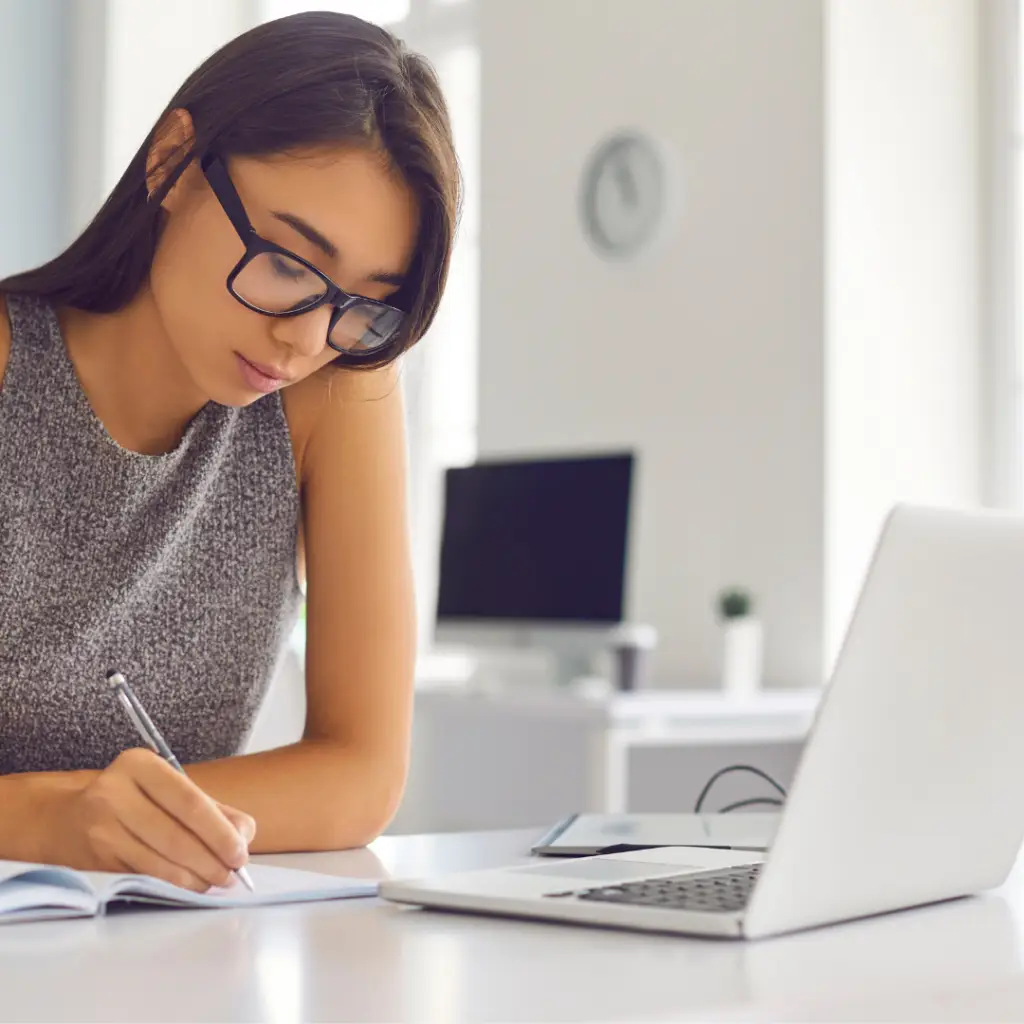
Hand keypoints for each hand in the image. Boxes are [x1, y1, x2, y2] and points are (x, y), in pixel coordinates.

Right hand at [43, 749, 255, 891]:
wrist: (64, 821)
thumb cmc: (131, 802)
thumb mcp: (167, 791)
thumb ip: (212, 808)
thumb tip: (244, 833)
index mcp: (140, 765)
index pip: (189, 800)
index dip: (219, 831)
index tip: (240, 852)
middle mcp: (115, 792)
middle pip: (176, 834)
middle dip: (211, 859)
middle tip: (233, 874)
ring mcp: (101, 828)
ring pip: (160, 860)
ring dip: (195, 877)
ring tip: (216, 881)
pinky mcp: (95, 859)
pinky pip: (144, 876)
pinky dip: (174, 885)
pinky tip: (191, 886)